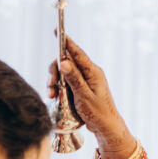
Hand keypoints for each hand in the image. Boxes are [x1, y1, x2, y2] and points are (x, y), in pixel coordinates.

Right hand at [47, 35, 134, 158]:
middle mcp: (89, 74)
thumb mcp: (84, 96)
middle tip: (50, 85)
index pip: (77, 52)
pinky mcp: (82, 89)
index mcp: (93, 72)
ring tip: (52, 94)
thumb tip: (64, 61)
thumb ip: (73, 79)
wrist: (107, 128)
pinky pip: (67, 83)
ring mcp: (85, 81)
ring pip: (64, 74)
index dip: (66, 41)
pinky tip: (55, 97)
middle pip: (66, 63)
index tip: (56, 30)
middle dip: (55, 72)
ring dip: (55, 82)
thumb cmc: (98, 113)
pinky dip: (59, 88)